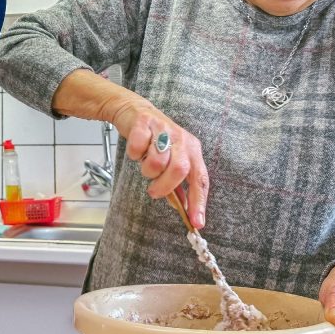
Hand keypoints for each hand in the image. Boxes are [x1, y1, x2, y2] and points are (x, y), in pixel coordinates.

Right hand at [109, 96, 208, 227]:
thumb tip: (182, 207)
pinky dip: (134, 154)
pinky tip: (137, 150)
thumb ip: (177, 182)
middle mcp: (181, 139)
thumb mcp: (171, 159)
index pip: (200, 179)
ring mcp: (163, 130)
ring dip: (146, 170)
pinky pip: (138, 149)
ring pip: (157, 162)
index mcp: (192, 150)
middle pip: (179, 170)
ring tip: (144, 165)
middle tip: (154, 191)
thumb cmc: (154, 141)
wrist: (134, 111)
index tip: (196, 222)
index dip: (199, 202)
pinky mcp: (144, 123)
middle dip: (165, 186)